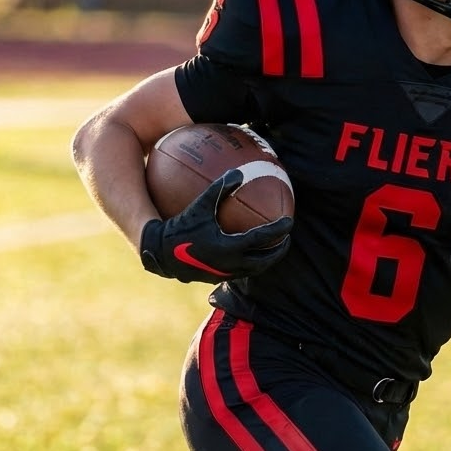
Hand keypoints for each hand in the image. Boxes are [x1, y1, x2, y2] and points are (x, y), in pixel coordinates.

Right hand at [140, 169, 291, 282]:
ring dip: (267, 259)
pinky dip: (253, 263)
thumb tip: (238, 172)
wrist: (160, 254)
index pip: (262, 239)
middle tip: (287, 238)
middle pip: (264, 260)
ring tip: (275, 248)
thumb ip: (219, 189)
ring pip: (255, 269)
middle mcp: (230, 264)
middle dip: (279, 250)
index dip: (278, 230)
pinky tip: (252, 253)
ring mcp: (225, 273)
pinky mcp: (218, 277)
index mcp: (229, 247)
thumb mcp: (199, 206)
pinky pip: (242, 271)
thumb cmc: (179, 227)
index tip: (290, 221)